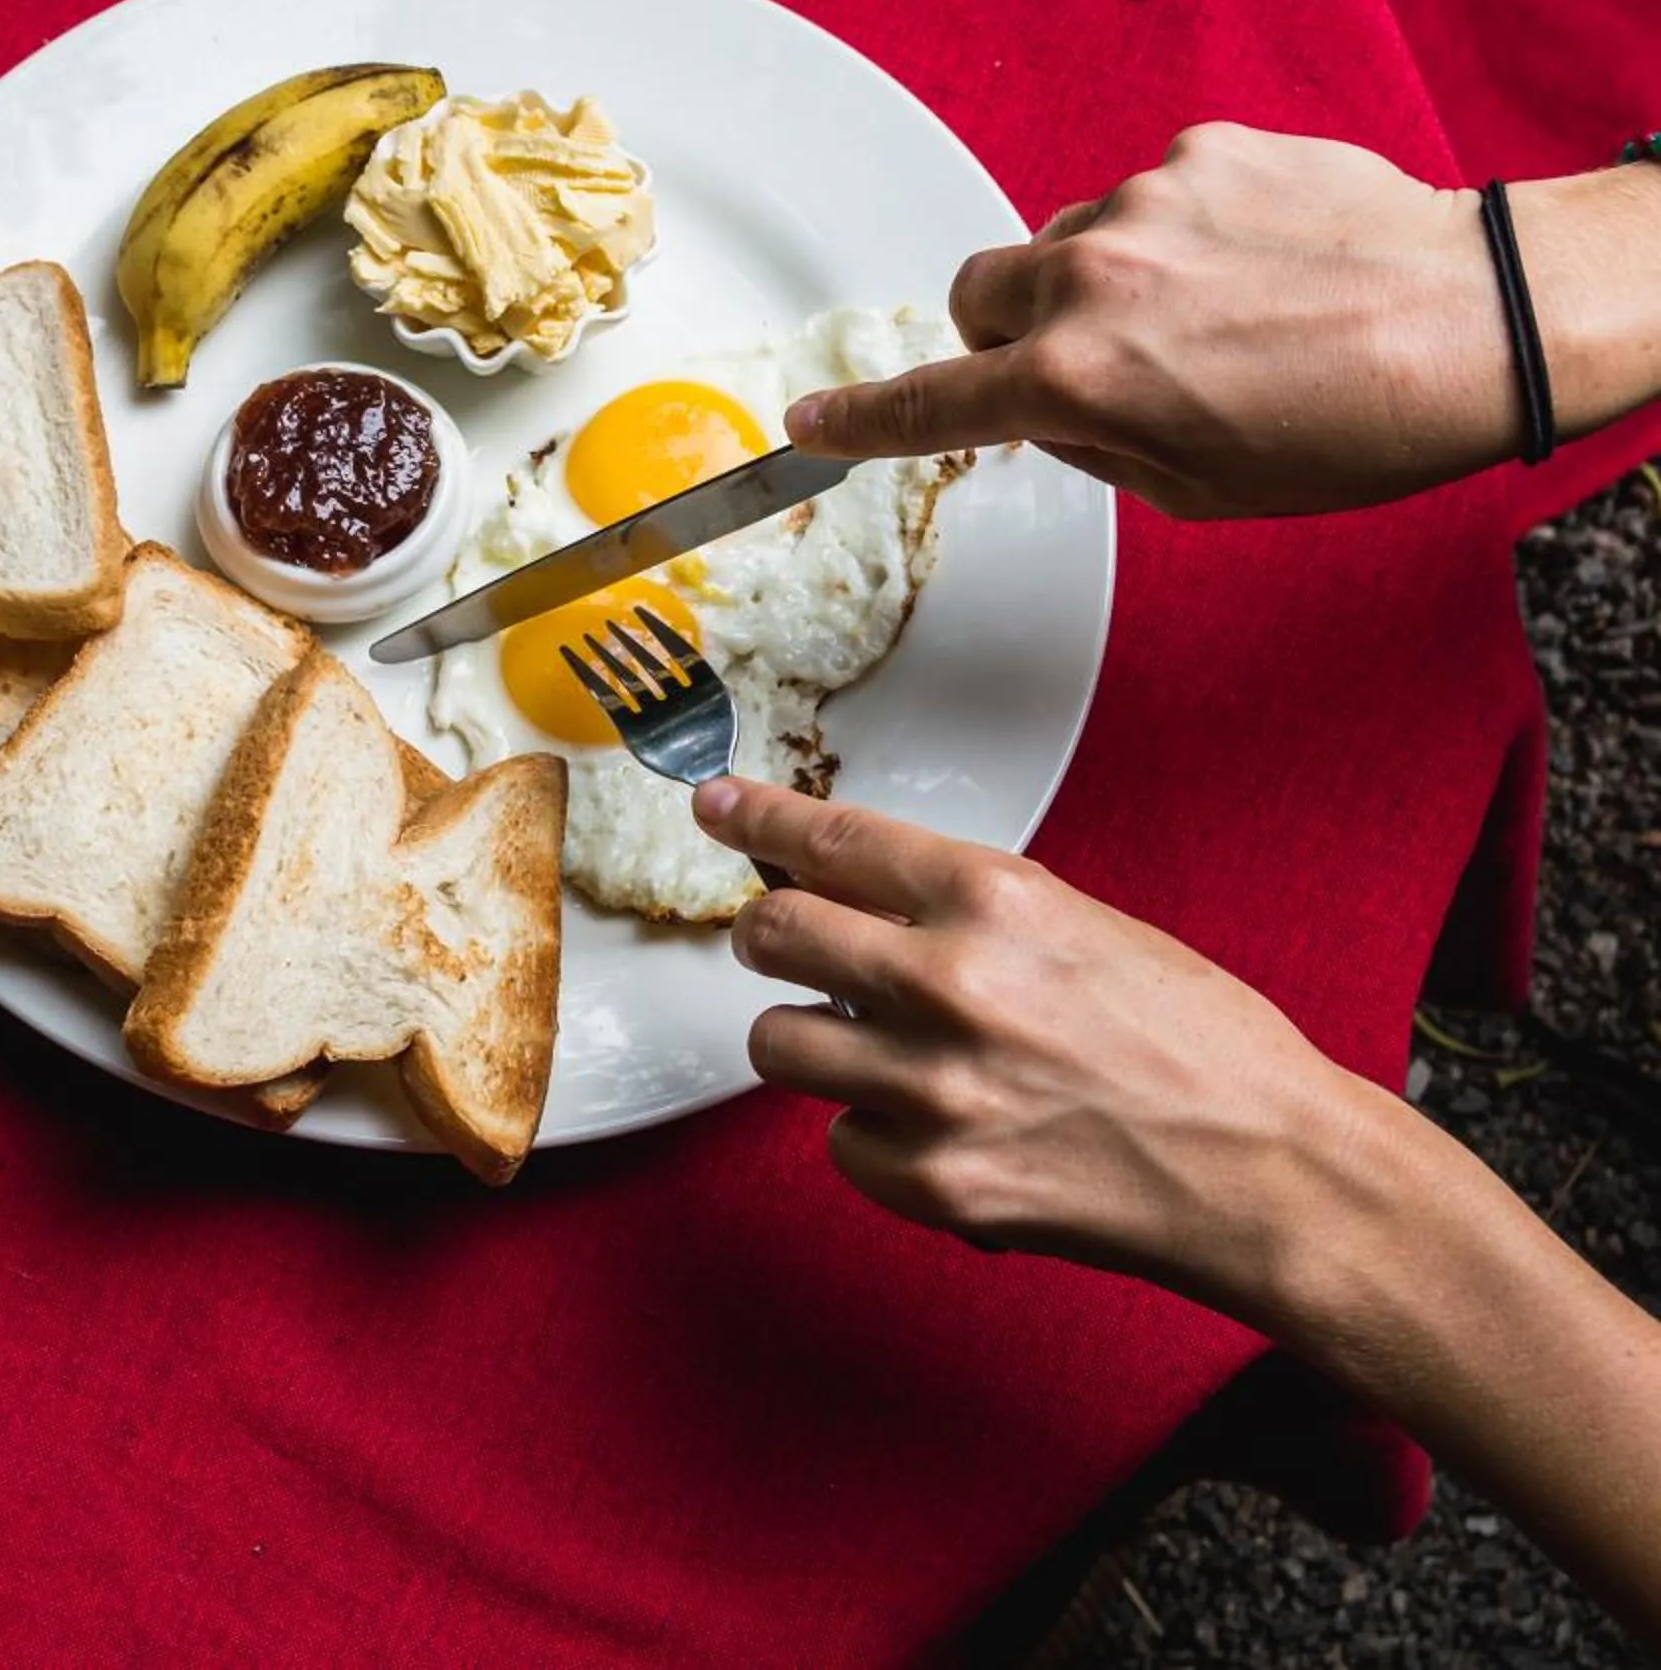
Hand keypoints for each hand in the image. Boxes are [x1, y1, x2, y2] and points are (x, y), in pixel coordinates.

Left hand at [690, 774, 1384, 1318]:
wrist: (1272, 1172)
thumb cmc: (1203, 1048)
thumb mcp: (1085, 928)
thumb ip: (967, 912)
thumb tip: (861, 893)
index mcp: (994, 903)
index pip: (830, 840)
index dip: (757, 820)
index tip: (717, 807)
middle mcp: (949, 985)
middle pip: (772, 935)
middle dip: (770, 935)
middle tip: (790, 944)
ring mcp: (933, 1090)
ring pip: (778, 1044)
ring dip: (815, 1044)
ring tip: (881, 1054)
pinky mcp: (934, 1182)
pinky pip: (840, 1145)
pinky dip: (876, 1138)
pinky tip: (940, 1131)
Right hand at [785, 124, 1658, 516]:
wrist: (1479, 321)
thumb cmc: (1355, 425)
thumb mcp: (1200, 489)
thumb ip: (1095, 445)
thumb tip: (1057, 410)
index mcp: (1076, 382)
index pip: (929, 405)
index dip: (859, 423)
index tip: (814, 426)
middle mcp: (1090, 282)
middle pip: (978, 294)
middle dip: (1007, 332)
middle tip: (1084, 365)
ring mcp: (1145, 204)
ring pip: (1068, 243)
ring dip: (1109, 281)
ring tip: (1218, 315)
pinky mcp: (1206, 152)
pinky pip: (1153, 195)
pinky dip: (1185, 232)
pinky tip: (1262, 265)